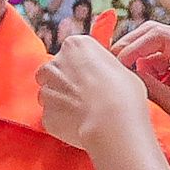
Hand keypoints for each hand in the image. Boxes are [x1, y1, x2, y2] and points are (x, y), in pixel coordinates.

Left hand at [32, 34, 152, 155]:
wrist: (112, 122)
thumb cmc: (123, 93)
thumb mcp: (120, 68)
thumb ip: (101, 66)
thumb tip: (101, 75)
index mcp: (74, 45)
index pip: (71, 51)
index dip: (82, 65)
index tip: (92, 75)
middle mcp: (55, 64)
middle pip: (54, 71)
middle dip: (65, 81)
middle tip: (85, 93)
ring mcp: (47, 89)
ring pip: (49, 94)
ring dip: (61, 101)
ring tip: (83, 110)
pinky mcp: (45, 114)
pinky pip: (52, 116)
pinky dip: (61, 120)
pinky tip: (79, 124)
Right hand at [109, 22, 169, 141]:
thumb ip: (153, 90)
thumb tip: (125, 75)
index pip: (160, 36)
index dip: (132, 47)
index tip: (114, 65)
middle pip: (155, 32)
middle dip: (130, 48)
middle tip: (110, 69)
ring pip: (156, 42)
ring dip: (140, 60)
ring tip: (133, 84)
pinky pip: (162, 53)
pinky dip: (150, 67)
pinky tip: (148, 86)